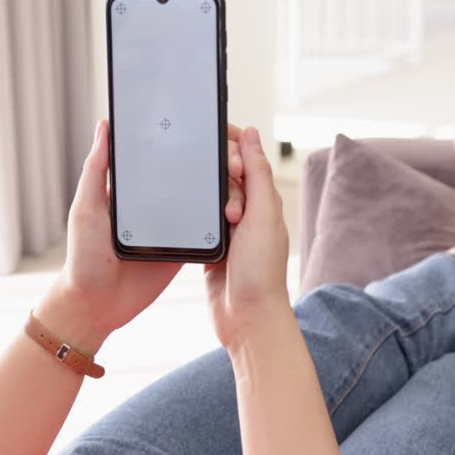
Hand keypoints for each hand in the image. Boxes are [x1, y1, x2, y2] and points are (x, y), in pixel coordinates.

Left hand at [36, 119, 245, 351]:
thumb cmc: (84, 256)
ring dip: (225, 188)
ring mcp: (172, 222)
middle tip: (234, 160)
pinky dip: (222, 218)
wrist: (97, 304)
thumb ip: (96, 169)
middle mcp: (155, 199)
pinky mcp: (183, 245)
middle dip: (218, 160)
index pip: (164, 152)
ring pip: (205, 197)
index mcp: (133, 185)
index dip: (188, 137)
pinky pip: (208, 228)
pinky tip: (238, 208)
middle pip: (192, 171)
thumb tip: (105, 126)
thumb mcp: (86, 207)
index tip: (212, 126)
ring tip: (241, 179)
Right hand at [204, 127, 292, 352]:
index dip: (232, 149)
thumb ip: (257, 173)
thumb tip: (251, 134)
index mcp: (265, 200)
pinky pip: (197, 220)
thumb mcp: (262, 216)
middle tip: (229, 209)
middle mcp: (248, 211)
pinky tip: (189, 223)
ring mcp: (228, 229)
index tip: (224, 162)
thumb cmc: (260, 273)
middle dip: (220, 180)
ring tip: (217, 222)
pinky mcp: (210, 247)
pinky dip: (192, 218)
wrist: (247, 319)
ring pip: (208, 196)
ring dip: (206, 200)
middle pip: (224, 173)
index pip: (246, 156)